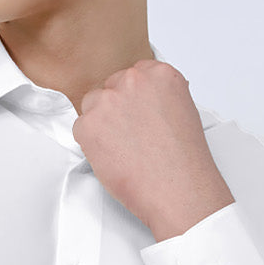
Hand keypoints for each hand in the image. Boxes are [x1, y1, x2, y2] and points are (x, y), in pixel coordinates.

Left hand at [72, 58, 234, 240]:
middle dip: (116, 111)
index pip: (134, 76)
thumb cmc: (183, 161)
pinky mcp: (89, 124)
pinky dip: (91, 144)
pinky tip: (113, 157)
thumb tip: (142, 103)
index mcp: (160, 74)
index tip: (137, 116)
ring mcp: (109, 100)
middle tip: (130, 137)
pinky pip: (80, 128)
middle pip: (111, 88)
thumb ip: (159, 99)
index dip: (133, 100)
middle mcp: (134, 80)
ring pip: (92, 106)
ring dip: (101, 125)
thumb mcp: (183, 113)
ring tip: (123, 149)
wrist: (177, 190)